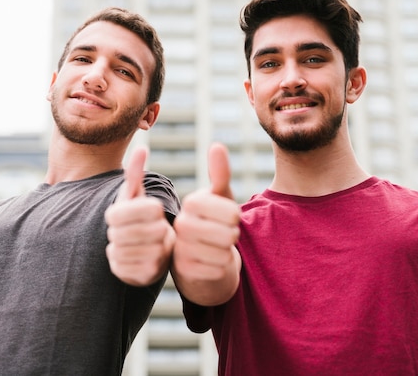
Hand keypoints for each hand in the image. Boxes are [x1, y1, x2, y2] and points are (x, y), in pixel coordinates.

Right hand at [105, 145, 174, 285]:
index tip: (158, 210)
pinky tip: (159, 257)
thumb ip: (137, 174)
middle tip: (164, 229)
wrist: (140, 248)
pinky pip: (141, 270)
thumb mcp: (138, 195)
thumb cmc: (142, 216)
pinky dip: (154, 264)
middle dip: (155, 230)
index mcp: (114, 214)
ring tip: (163, 242)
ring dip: (157, 247)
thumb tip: (141, 148)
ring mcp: (115, 255)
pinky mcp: (123, 273)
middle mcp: (111, 235)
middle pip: (136, 233)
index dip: (147, 210)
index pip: (127, 210)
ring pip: (140, 252)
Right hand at [172, 143, 240, 304]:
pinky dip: (220, 268)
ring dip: (227, 252)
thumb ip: (220, 174)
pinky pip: (216, 270)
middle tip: (226, 235)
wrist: (200, 255)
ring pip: (223, 253)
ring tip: (219, 248)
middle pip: (229, 234)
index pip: (232, 212)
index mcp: (191, 203)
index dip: (236, 216)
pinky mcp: (184, 270)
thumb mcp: (220, 196)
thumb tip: (217, 146)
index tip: (230, 217)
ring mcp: (180, 248)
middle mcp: (181, 224)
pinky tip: (212, 263)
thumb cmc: (214, 220)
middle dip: (232, 236)